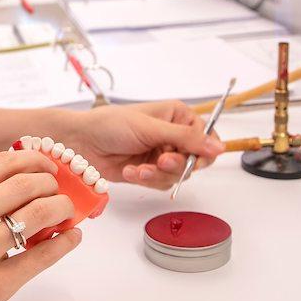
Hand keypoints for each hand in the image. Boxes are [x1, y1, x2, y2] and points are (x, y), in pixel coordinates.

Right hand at [0, 150, 82, 300]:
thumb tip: (15, 191)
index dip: (32, 160)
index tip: (47, 166)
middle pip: (24, 184)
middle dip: (51, 183)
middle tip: (59, 191)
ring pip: (37, 214)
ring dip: (61, 208)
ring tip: (66, 212)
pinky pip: (41, 257)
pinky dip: (63, 243)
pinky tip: (70, 238)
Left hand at [69, 101, 223, 189]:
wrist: (81, 142)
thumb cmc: (110, 124)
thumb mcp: (150, 128)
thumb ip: (186, 139)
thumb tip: (219, 147)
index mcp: (177, 116)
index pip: (206, 136)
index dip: (203, 151)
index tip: (193, 160)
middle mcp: (172, 135)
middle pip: (194, 160)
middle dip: (176, 165)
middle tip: (160, 162)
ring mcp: (161, 155)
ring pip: (177, 175)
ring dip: (156, 174)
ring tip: (138, 168)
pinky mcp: (149, 172)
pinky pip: (160, 183)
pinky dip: (145, 180)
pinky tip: (129, 171)